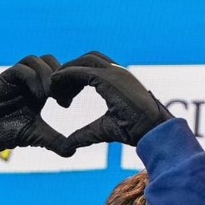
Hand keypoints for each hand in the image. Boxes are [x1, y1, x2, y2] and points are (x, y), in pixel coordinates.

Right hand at [0, 54, 73, 157]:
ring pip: (36, 61)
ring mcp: (16, 78)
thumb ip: (55, 141)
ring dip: (47, 76)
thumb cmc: (8, 133)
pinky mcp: (3, 79)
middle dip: (58, 76)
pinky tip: (38, 97)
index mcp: (39, 89)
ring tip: (50, 96)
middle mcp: (29, 80)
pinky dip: (32, 79)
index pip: (58, 72)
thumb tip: (73, 151)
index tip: (67, 104)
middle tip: (61, 97)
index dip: (66, 84)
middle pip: (49, 61)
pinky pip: (20, 69)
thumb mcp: (37, 137)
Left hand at [49, 51, 172, 147]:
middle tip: (55, 90)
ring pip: (83, 60)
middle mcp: (117, 71)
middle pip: (87, 59)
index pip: (93, 68)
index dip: (75, 78)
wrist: (151, 130)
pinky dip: (65, 75)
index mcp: (119, 80)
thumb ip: (84, 134)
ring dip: (65, 71)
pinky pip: (80, 70)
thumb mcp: (102, 130)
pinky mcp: (108, 78)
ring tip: (52, 88)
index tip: (64, 96)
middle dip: (69, 71)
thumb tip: (68, 145)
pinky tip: (54, 85)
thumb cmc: (134, 131)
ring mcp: (114, 72)